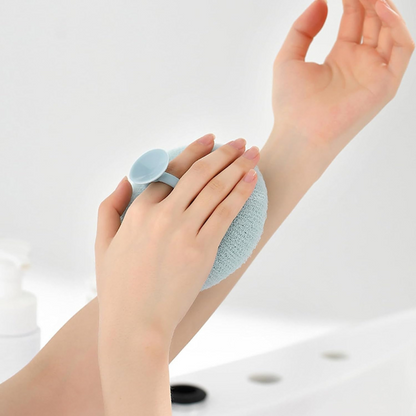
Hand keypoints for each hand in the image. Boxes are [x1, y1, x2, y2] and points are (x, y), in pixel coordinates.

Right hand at [94, 134, 259, 341]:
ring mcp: (183, 231)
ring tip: (253, 153)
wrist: (136, 324)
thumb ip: (110, 207)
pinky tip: (252, 180)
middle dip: (223, 153)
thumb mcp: (103, 244)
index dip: (192, 152)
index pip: (169, 171)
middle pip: (198, 173)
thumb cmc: (118, 287)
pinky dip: (241, 192)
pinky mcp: (202, 249)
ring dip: (237, 167)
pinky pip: (225, 212)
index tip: (209, 140)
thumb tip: (124, 179)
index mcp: (138, 210)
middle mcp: (162, 215)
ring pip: (215, 188)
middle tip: (241, 142)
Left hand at [271, 0, 413, 160]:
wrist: (299, 134)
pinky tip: (381, 8)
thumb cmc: (290, 104)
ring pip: (390, 31)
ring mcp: (374, 73)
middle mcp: (360, 64)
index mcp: (340, 58)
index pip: (355, 20)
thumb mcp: (288, 59)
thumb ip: (302, 29)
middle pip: (374, 21)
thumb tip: (320, 2)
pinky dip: (397, 26)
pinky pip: (401, 48)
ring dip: (384, 7)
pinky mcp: (385, 85)